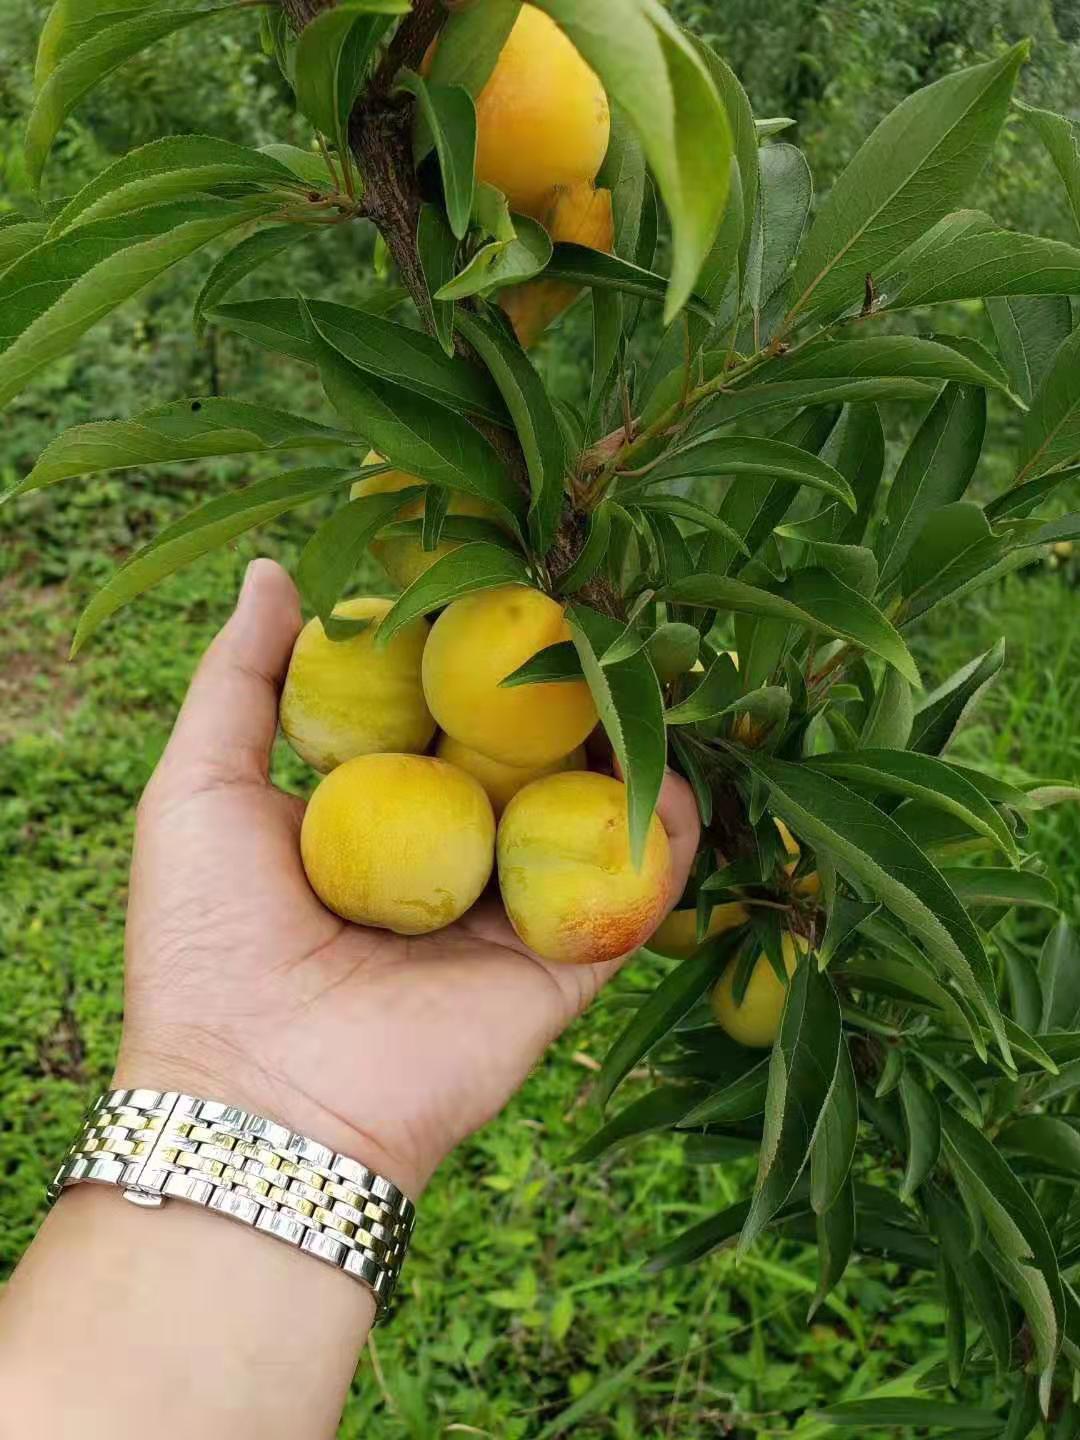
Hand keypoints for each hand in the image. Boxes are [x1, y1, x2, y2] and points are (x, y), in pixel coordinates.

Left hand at [119, 559, 699, 1197]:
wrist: (256, 1095)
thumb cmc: (207, 940)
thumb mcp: (200, 786)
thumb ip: (240, 679)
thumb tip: (277, 568)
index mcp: (378, 811)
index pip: (442, 710)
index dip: (473, 648)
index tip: (506, 575)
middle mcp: (456, 853)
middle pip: (528, 755)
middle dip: (565, 690)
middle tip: (599, 615)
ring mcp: (514, 909)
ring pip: (592, 813)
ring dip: (629, 748)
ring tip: (650, 676)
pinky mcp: (564, 965)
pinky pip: (632, 894)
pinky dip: (664, 836)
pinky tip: (670, 774)